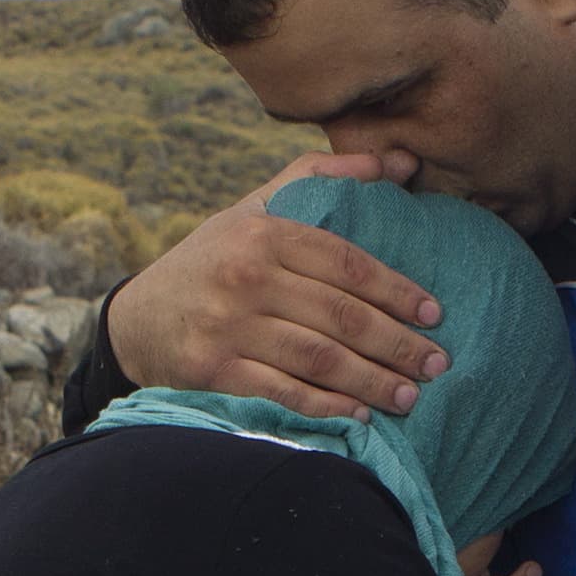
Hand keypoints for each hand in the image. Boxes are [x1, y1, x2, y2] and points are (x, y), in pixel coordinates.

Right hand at [100, 152, 444, 418]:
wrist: (139, 317)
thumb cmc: (215, 260)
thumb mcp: (257, 207)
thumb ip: (323, 177)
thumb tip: (397, 161)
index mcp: (263, 233)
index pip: (347, 264)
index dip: (397, 291)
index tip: (434, 314)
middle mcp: (244, 277)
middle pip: (340, 316)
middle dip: (397, 344)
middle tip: (437, 364)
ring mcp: (226, 327)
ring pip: (318, 359)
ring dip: (372, 381)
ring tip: (410, 396)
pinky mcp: (212, 371)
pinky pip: (283, 393)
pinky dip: (326, 406)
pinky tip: (359, 414)